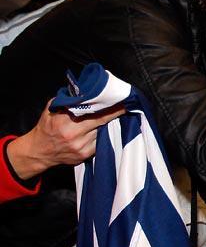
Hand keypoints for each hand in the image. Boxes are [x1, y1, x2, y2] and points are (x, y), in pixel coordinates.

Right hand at [7, 100, 124, 179]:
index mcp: (65, 121)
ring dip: (109, 125)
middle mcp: (74, 134)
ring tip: (113, 118)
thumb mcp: (52, 110)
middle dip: (114, 113)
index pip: (93, 111)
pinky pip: (99, 142)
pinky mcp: (86, 155)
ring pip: (102, 132)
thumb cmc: (46, 128)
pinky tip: (102, 131)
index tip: (120, 100)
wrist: (40, 152)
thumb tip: (85, 91)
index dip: (109, 107)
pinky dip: (103, 135)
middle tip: (124, 106)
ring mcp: (81, 146)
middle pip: (101, 121)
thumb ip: (67, 101)